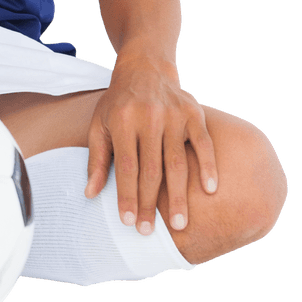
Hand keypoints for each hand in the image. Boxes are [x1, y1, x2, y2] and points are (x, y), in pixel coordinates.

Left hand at [84, 53, 217, 233]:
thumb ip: (96, 159)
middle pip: (151, 169)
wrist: (145, 68)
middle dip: (150, 204)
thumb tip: (90, 194)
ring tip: (179, 224)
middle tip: (150, 232)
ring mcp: (173, 115)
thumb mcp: (100, 124)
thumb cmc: (119, 103)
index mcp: (123, 121)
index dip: (127, 195)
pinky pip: (204, 144)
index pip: (126, 166)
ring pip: (177, 162)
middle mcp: (149, 117)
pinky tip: (210, 190)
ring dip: (178, 196)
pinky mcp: (194, 113)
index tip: (127, 222)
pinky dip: (208, 166)